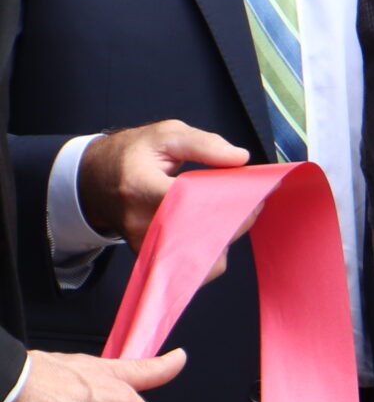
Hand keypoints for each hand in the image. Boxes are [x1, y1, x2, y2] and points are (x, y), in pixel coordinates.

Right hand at [77, 121, 251, 246]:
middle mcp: (141, 223)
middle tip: (250, 203)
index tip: (250, 191)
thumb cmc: (132, 156)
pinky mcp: (151, 256)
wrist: (94, 180)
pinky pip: (191, 265)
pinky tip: (216, 229)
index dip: (228, 200)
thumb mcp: (164, 136)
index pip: (192, 203)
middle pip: (201, 234)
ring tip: (231, 213)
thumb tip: (240, 158)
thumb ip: (203, 144)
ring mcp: (145, 244)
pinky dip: (211, 250)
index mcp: (141, 188)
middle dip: (235, 221)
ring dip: (225, 237)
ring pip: (200, 256)